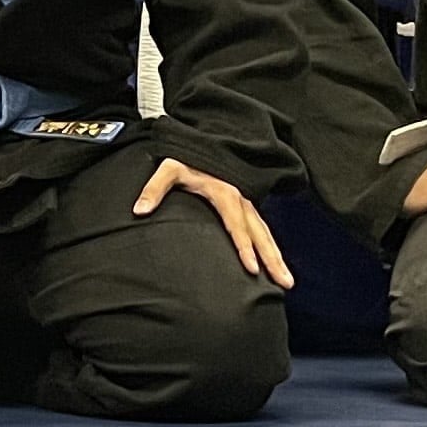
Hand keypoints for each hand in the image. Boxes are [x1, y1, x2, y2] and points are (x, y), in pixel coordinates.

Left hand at [134, 157, 293, 288]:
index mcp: (224, 193)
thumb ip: (154, 189)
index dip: (244, 247)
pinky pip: (262, 230)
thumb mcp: (168, 169)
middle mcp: (241, 200)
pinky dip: (271, 247)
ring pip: (266, 234)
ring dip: (277, 257)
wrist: (202, 144)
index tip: (252, 268)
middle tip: (285, 283)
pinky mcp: (245, 207)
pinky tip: (276, 264)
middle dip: (273, 260)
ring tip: (287, 282)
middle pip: (260, 234)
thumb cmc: (185, 158)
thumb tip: (139, 210)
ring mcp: (246, 204)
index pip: (236, 225)